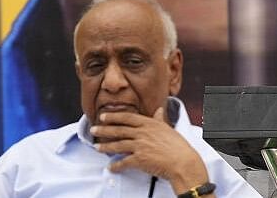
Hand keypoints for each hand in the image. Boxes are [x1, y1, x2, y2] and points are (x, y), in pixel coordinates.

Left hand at [91, 108, 208, 191]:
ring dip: (105, 146)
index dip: (114, 117)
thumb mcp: (168, 128)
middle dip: (104, 130)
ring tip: (96, 147)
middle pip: (119, 130)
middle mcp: (143, 133)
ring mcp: (140, 146)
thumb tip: (159, 109)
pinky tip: (110, 167)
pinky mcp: (140, 159)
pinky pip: (123, 162)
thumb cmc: (177, 146)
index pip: (127, 118)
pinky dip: (116, 165)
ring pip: (118, 145)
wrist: (182, 162)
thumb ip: (160, 119)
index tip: (104, 117)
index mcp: (150, 124)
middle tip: (94, 129)